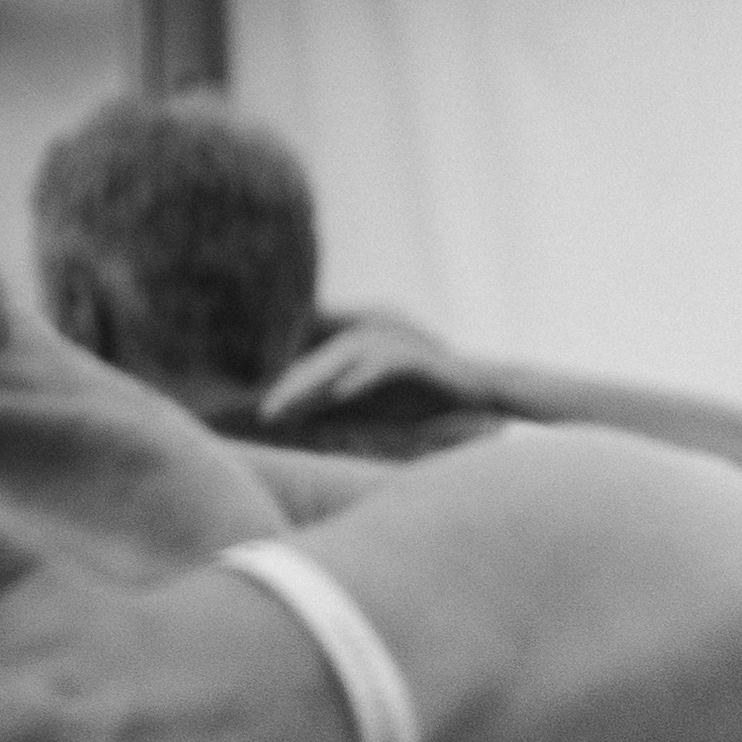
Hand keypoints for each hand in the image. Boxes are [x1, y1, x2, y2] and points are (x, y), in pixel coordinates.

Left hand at [256, 313, 478, 431]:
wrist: (480, 393)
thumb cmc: (424, 398)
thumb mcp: (370, 404)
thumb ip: (334, 402)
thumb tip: (292, 413)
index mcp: (359, 334)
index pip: (312, 352)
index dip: (285, 376)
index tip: (260, 406)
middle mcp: (372, 328)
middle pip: (319, 352)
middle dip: (290, 382)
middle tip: (264, 411)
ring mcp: (394, 338)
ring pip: (341, 355)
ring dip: (312, 382)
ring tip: (287, 407)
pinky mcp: (415, 355)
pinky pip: (380, 365)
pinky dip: (359, 379)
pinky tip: (337, 396)